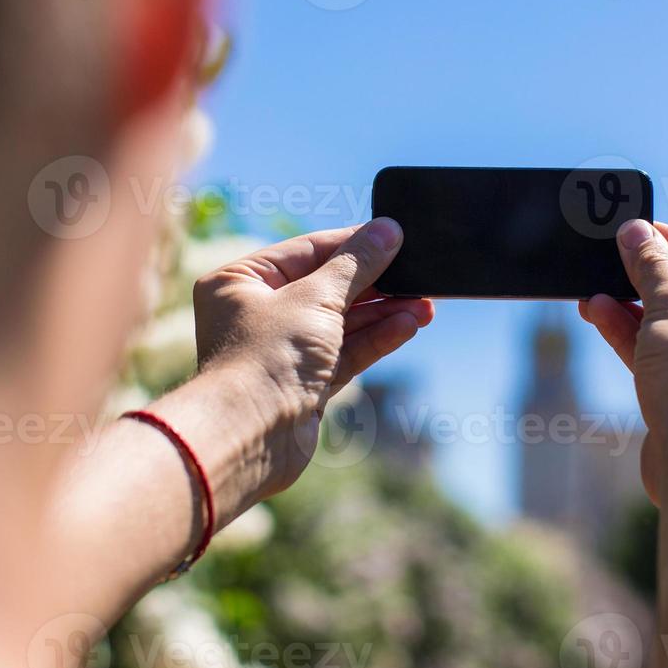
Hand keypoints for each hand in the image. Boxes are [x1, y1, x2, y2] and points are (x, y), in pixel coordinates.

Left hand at [192, 219, 433, 495]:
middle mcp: (257, 313)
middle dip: (376, 283)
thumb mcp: (316, 297)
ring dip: (383, 312)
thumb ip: (356, 264)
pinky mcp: (304, 383)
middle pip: (327, 286)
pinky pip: (345, 352)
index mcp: (241, 281)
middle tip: (419, 274)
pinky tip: (408, 325)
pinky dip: (375, 339)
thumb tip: (387, 230)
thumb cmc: (268, 357)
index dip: (354, 244)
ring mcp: (281, 350)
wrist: (251, 437)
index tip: (395, 236)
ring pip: (341, 322)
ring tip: (426, 304)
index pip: (308, 250)